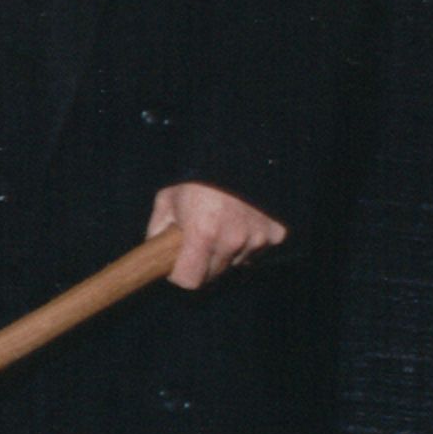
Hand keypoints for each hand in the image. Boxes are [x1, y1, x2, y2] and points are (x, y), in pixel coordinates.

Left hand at [147, 181, 285, 289]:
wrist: (238, 152)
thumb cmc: (198, 175)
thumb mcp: (167, 198)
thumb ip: (158, 230)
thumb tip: (157, 254)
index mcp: (202, 233)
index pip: (190, 281)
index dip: (179, 275)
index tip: (176, 265)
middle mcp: (232, 240)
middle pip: (213, 274)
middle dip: (202, 264)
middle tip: (197, 241)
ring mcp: (257, 238)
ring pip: (235, 263)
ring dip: (226, 252)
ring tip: (221, 224)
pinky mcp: (276, 233)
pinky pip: (257, 250)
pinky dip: (249, 242)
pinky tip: (241, 220)